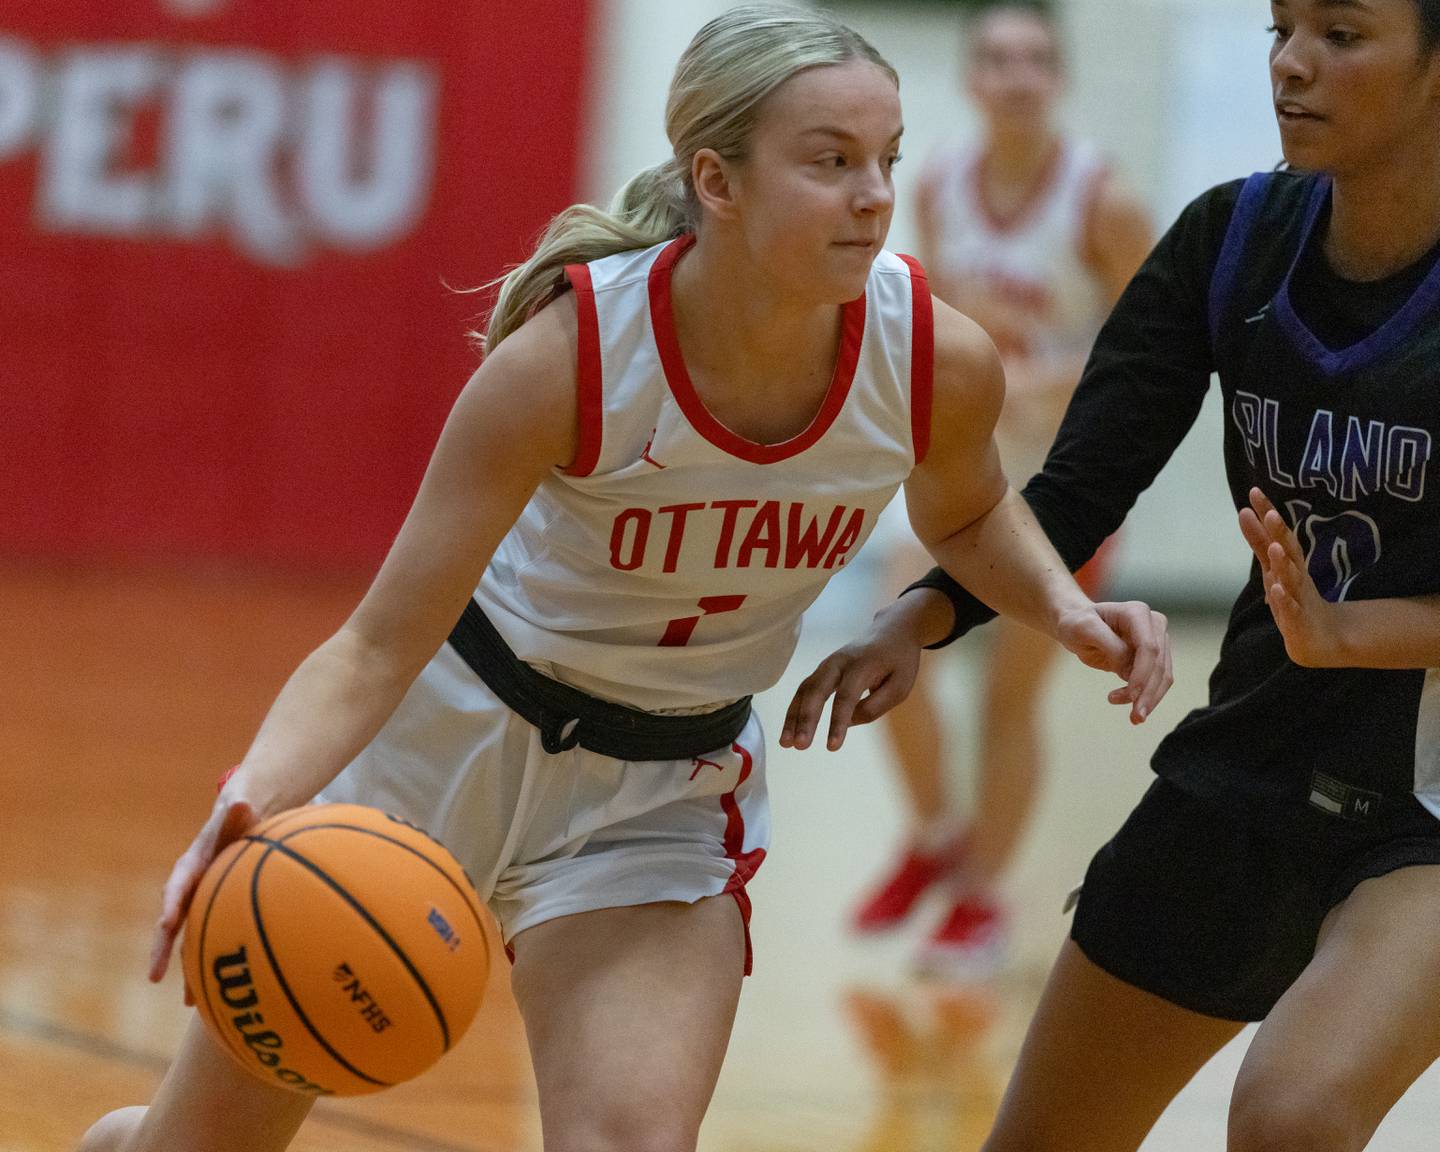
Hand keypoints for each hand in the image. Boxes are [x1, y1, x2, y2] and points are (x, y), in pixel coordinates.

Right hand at [149, 795, 259, 995]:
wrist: (243, 818)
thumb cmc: (241, 816)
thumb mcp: (239, 810)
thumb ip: (238, 811)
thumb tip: (243, 802)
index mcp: (192, 864)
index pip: (177, 885)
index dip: (172, 903)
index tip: (166, 923)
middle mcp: (189, 887)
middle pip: (172, 920)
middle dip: (163, 948)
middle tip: (154, 975)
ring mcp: (199, 902)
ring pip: (189, 938)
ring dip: (187, 967)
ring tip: (190, 1001)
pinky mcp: (213, 912)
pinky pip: (208, 939)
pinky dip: (209, 964)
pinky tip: (215, 993)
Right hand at [781, 604, 924, 751]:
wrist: (891, 631)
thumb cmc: (899, 661)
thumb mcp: (900, 686)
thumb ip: (875, 706)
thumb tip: (846, 723)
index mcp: (862, 666)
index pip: (846, 697)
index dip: (837, 722)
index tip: (832, 747)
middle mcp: (839, 662)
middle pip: (817, 690)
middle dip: (806, 719)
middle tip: (799, 745)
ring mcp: (827, 664)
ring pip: (805, 690)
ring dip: (793, 717)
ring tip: (785, 743)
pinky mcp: (821, 670)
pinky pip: (804, 690)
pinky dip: (794, 710)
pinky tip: (789, 731)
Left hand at [1056, 600, 1172, 723]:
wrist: (1078, 625)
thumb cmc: (1078, 624)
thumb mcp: (1084, 629)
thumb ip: (1109, 646)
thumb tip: (1128, 672)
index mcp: (1137, 612)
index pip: (1148, 647)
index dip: (1142, 673)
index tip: (1131, 695)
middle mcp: (1153, 625)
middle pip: (1159, 665)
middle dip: (1147, 693)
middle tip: (1135, 717)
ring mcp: (1157, 641)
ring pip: (1163, 676)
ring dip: (1150, 699)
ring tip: (1133, 718)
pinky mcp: (1154, 658)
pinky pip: (1158, 681)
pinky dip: (1148, 697)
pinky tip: (1134, 710)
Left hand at [1238, 486, 1338, 665]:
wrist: (1319, 639)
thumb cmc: (1294, 597)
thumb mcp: (1273, 567)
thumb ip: (1260, 541)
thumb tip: (1244, 511)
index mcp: (1290, 562)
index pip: (1279, 534)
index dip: (1268, 514)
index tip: (1254, 492)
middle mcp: (1296, 576)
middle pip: (1289, 552)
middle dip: (1280, 533)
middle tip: (1271, 513)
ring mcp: (1299, 598)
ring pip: (1292, 578)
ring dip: (1284, 562)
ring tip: (1274, 546)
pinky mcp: (1299, 621)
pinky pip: (1291, 609)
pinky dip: (1284, 600)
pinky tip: (1276, 590)